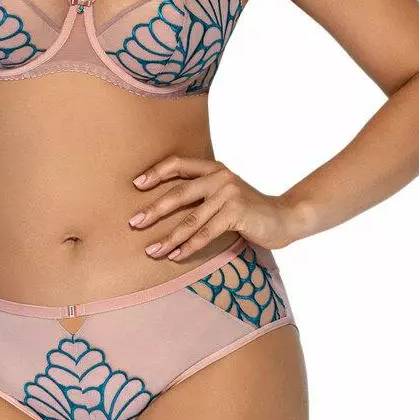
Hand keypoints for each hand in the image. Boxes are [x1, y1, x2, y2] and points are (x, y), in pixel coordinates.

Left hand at [128, 154, 301, 260]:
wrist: (285, 217)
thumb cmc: (249, 209)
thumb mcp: (225, 193)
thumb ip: (203, 193)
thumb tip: (166, 206)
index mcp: (214, 168)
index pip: (179, 164)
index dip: (156, 172)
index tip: (136, 185)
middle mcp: (220, 177)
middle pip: (179, 192)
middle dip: (154, 209)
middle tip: (134, 222)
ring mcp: (229, 194)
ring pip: (191, 219)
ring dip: (169, 237)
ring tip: (151, 250)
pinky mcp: (237, 212)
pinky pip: (206, 232)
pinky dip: (189, 246)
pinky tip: (176, 256)